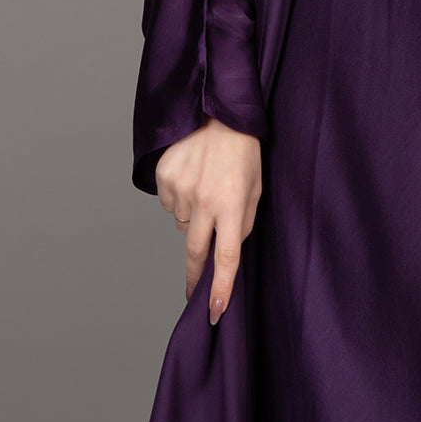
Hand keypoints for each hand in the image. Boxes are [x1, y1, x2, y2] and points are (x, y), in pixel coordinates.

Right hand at [155, 116, 262, 321]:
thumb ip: (244, 222)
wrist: (217, 109)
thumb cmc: (244, 150)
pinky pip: (169, 205)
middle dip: (196, 276)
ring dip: (193, 219)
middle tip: (194, 291)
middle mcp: (204, 199)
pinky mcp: (164, 177)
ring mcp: (181, 188)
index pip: (226, 257)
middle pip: (196, 253)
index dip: (219, 288)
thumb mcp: (256, 186)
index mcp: (232, 203)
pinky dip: (179, 199)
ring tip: (206, 187)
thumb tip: (227, 252)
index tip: (214, 312)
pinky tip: (191, 176)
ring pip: (182, 225)